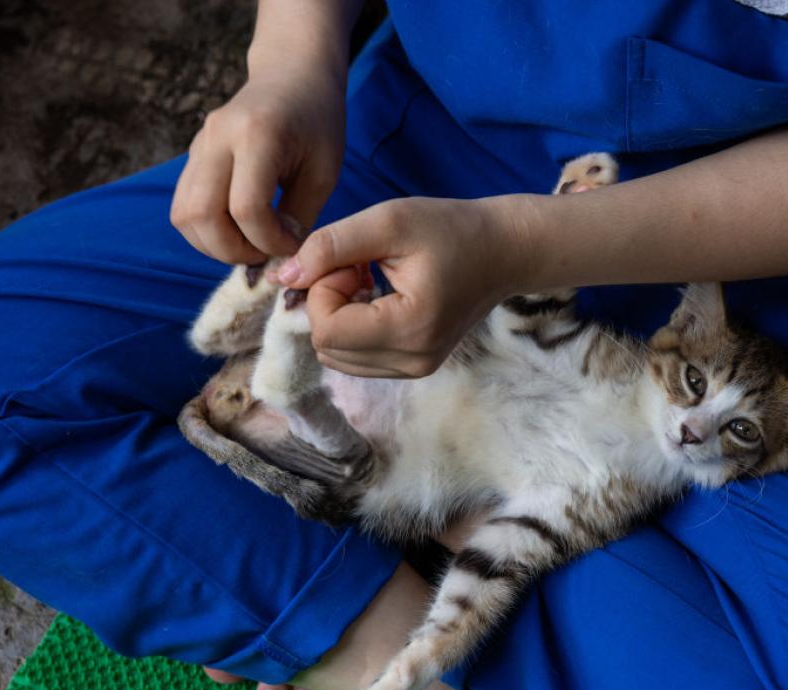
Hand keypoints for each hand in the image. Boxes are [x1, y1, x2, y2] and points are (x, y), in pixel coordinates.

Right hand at [170, 71, 345, 263]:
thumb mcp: (324, 172)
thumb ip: (300, 217)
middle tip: (266, 252)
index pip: (246, 209)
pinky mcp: (192, 157)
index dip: (269, 241)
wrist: (292, 76)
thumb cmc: (318, 124)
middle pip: (200, 216)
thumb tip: (279, 259)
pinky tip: (239, 230)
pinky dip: (207, 230)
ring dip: (215, 244)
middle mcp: (218, 137)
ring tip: (252, 243)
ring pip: (183, 216)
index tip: (292, 245)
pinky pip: (184, 207)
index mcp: (258, 135)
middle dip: (233, 250)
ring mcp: (199, 145)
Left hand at [275, 196, 535, 377]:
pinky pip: (355, 358)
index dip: (324, 289)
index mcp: (410, 328)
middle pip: (326, 346)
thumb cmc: (450, 229)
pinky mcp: (414, 368)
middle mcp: (413, 360)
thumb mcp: (387, 221)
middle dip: (329, 302)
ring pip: (335, 356)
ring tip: (370, 281)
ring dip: (338, 315)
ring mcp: (415, 369)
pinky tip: (377, 298)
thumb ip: (329, 246)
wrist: (503, 252)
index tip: (353, 259)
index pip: (327, 329)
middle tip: (360, 267)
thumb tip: (284, 278)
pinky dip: (353, 327)